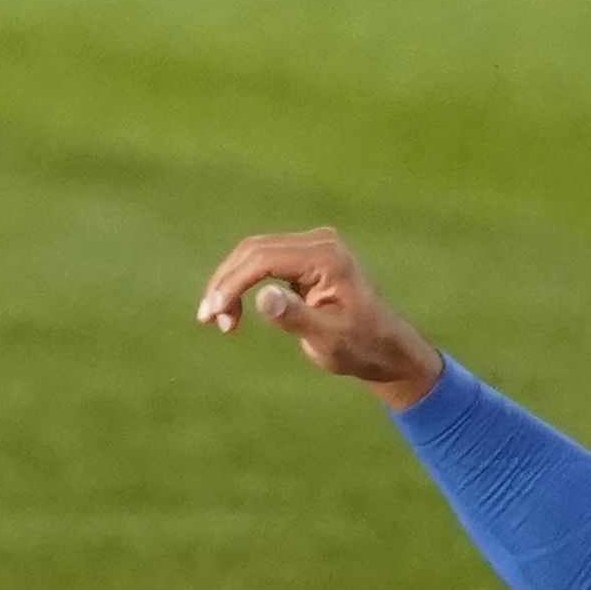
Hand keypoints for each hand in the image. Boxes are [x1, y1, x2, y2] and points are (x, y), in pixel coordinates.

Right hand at [195, 229, 443, 406]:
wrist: (383, 347)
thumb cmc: (359, 346)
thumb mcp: (328, 338)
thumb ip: (295, 316)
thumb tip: (261, 295)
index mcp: (326, 257)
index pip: (264, 258)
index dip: (233, 283)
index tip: (214, 312)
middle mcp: (319, 243)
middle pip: (254, 250)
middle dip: (225, 282)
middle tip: (207, 318)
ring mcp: (312, 247)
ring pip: (253, 254)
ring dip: (230, 284)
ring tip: (219, 321)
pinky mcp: (305, 257)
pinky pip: (263, 262)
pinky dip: (243, 283)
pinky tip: (233, 310)